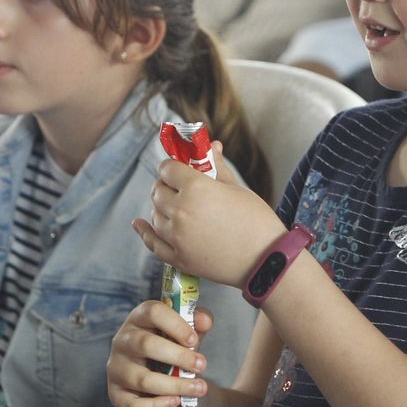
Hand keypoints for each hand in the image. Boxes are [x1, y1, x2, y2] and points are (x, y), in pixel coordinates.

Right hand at [108, 300, 213, 406]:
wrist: (154, 373)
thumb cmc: (169, 344)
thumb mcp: (183, 331)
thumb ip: (196, 324)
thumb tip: (204, 321)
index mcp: (139, 318)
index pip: (152, 312)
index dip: (175, 325)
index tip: (194, 339)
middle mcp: (123, 340)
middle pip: (146, 344)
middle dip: (179, 356)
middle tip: (202, 365)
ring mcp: (116, 367)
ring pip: (142, 378)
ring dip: (174, 385)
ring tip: (199, 388)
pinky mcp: (115, 393)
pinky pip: (132, 404)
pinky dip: (156, 405)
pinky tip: (176, 401)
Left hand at [136, 146, 285, 285]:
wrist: (266, 260)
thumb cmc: (256, 220)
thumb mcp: (236, 187)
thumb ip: (216, 166)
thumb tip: (211, 145)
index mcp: (195, 188)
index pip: (167, 168)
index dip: (172, 166)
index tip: (177, 168)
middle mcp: (180, 210)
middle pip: (157, 191)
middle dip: (165, 185)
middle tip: (177, 186)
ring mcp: (176, 236)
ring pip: (155, 214)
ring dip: (161, 207)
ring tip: (175, 206)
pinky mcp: (177, 258)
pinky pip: (152, 242)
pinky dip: (144, 231)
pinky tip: (139, 224)